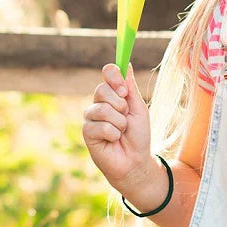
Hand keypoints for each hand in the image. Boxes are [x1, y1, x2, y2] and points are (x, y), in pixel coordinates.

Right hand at [82, 63, 151, 191]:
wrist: (136, 162)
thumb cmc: (139, 136)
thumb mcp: (138, 109)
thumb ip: (131, 88)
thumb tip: (127, 65)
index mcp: (112, 94)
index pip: (107, 73)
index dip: (113, 75)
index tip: (123, 88)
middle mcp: (99, 103)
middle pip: (102, 89)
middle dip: (120, 105)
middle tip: (126, 117)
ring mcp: (91, 117)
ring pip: (103, 109)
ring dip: (119, 122)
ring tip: (121, 132)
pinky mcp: (87, 132)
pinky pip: (101, 126)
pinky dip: (113, 134)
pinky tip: (113, 141)